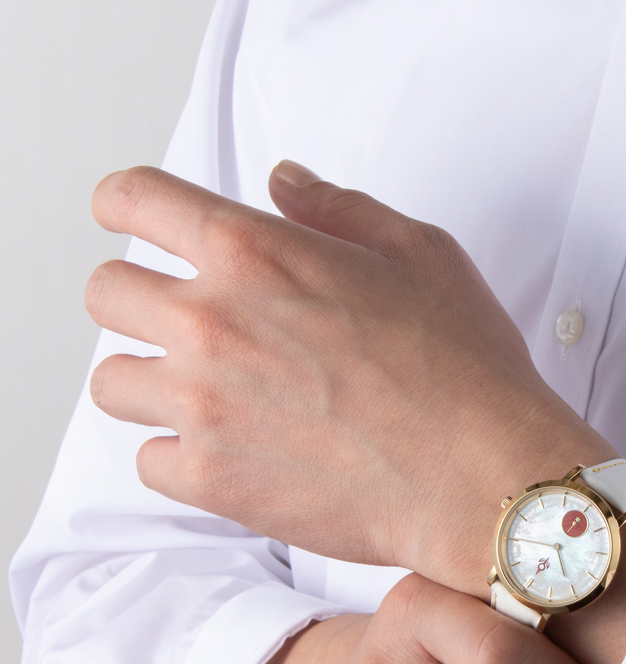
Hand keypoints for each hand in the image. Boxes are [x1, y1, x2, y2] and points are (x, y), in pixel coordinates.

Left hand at [86, 163, 610, 591]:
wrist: (480, 476)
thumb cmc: (465, 369)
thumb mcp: (421, 254)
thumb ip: (338, 209)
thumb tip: (286, 182)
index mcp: (255, 253)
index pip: (135, 200)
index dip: (126, 204)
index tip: (132, 218)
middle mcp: (212, 324)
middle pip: (107, 293)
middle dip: (139, 296)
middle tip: (184, 318)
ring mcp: (204, 408)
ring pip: (113, 383)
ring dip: (151, 380)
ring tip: (204, 393)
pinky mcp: (212, 481)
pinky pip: (148, 461)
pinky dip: (179, 455)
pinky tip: (229, 450)